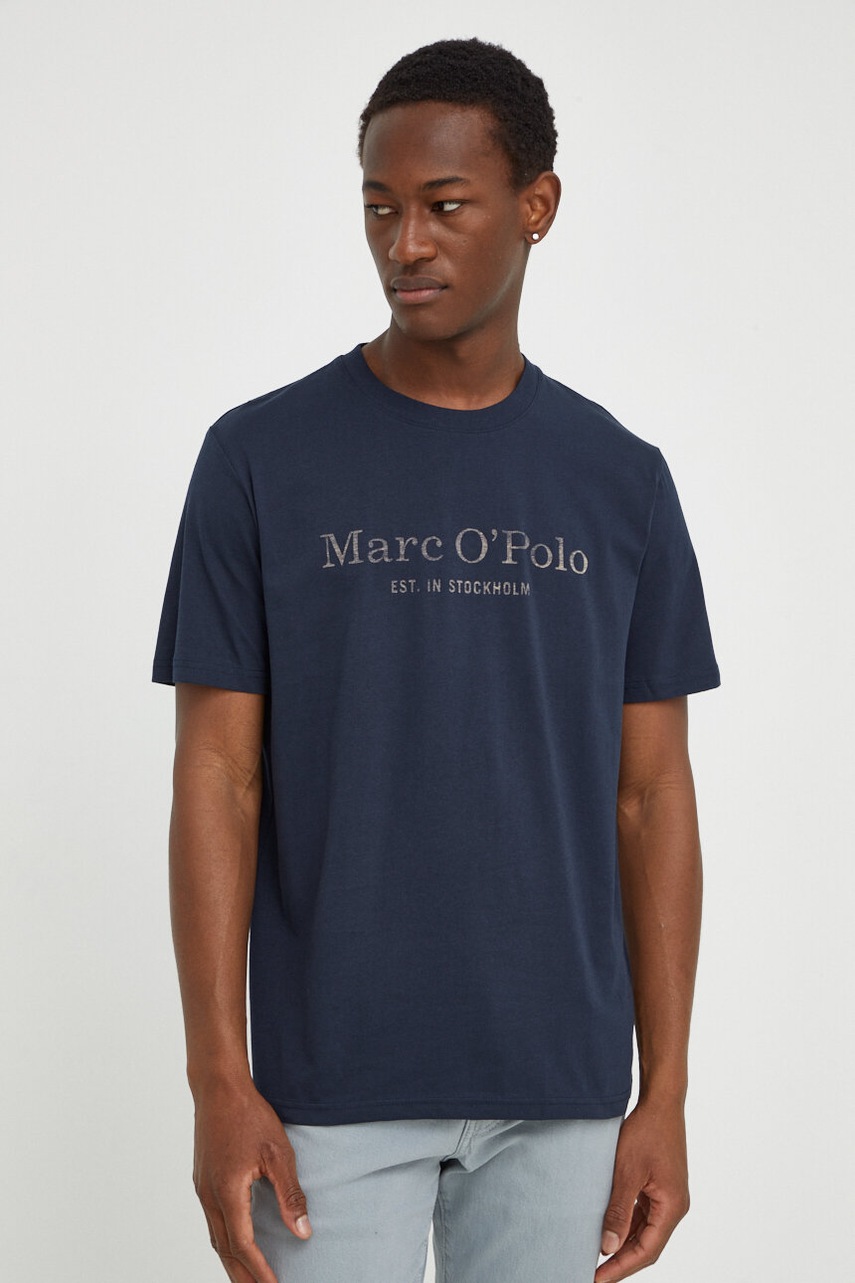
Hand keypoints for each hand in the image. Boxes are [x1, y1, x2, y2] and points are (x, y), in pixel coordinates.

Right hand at [192, 1078, 311, 1282]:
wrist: (218, 1087)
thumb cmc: (249, 1115)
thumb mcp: (278, 1153)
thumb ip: (290, 1195)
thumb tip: (302, 1232)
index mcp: (227, 1194)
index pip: (243, 1247)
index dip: (260, 1272)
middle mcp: (209, 1197)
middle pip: (224, 1250)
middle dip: (242, 1276)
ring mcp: (202, 1188)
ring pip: (215, 1237)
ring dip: (231, 1261)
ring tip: (248, 1277)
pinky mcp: (202, 1179)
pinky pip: (212, 1221)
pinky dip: (224, 1240)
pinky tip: (235, 1240)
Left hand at [594, 1099, 689, 1281]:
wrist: (661, 1101)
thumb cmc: (646, 1131)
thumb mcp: (627, 1172)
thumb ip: (618, 1211)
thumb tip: (607, 1247)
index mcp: (672, 1207)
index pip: (646, 1251)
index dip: (621, 1268)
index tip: (597, 1279)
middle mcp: (675, 1206)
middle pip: (647, 1245)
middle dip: (621, 1261)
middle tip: (593, 1274)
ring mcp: (668, 1197)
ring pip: (645, 1231)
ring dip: (623, 1244)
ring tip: (597, 1256)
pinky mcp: (660, 1187)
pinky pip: (644, 1214)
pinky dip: (627, 1224)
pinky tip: (609, 1229)